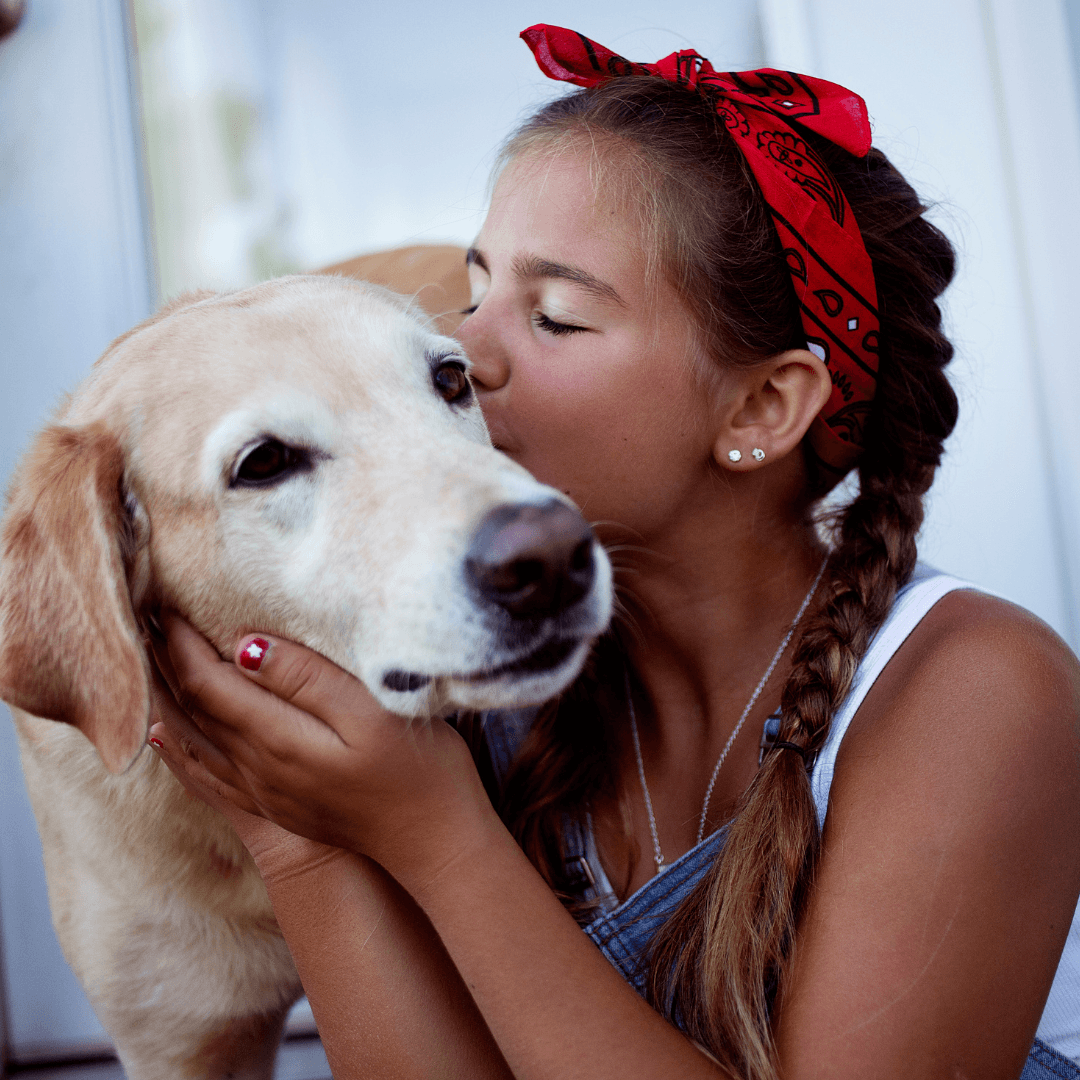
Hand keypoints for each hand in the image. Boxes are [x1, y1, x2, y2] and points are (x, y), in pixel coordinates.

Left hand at [147, 613, 492, 883]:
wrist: (435, 844)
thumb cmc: (419, 770)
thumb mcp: (373, 714)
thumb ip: (308, 679)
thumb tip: (245, 647)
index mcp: (278, 740)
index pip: (209, 681)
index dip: (183, 641)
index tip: (166, 600)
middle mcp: (258, 769)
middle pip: (193, 709)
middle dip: (166, 661)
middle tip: (143, 617)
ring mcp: (265, 792)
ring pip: (194, 739)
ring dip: (166, 697)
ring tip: (146, 660)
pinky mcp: (277, 806)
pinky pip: (207, 774)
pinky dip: (179, 750)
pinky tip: (165, 739)